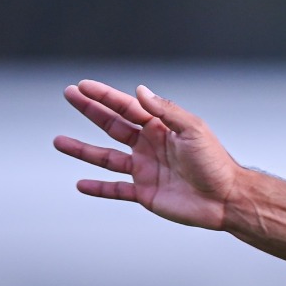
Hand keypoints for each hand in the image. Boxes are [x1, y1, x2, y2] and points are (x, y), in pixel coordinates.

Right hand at [57, 80, 242, 228]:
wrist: (227, 199)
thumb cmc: (215, 163)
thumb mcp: (192, 130)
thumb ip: (165, 111)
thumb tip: (139, 90)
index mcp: (162, 129)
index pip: (128, 107)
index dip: (105, 96)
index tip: (83, 85)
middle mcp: (150, 146)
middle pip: (113, 125)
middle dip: (91, 110)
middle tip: (69, 94)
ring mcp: (146, 170)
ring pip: (107, 158)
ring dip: (82, 150)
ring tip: (58, 141)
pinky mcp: (146, 193)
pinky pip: (116, 190)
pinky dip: (99, 188)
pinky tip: (81, 184)